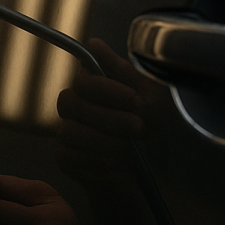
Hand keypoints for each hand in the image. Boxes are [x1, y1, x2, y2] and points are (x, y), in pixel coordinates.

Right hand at [54, 38, 171, 186]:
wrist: (159, 181)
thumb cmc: (157, 136)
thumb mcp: (149, 97)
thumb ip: (121, 70)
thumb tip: (93, 42)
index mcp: (94, 92)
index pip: (83, 80)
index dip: (107, 89)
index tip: (136, 102)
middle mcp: (76, 111)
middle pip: (70, 102)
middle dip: (108, 116)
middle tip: (139, 128)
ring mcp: (68, 136)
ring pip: (69, 130)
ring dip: (105, 140)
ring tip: (131, 150)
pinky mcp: (66, 160)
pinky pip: (68, 155)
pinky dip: (96, 161)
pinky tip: (117, 165)